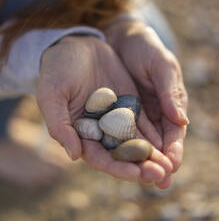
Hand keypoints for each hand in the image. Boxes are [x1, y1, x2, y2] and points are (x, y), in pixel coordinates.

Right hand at [37, 35, 172, 184]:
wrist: (74, 45)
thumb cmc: (57, 71)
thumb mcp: (52, 95)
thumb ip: (59, 125)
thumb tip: (74, 155)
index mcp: (79, 133)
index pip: (99, 157)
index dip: (117, 167)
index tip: (136, 174)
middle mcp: (99, 130)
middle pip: (121, 154)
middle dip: (141, 166)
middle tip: (161, 175)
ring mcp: (116, 118)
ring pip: (136, 141)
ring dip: (152, 154)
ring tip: (169, 166)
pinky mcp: (129, 104)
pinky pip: (143, 121)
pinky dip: (155, 133)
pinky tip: (169, 143)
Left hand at [105, 21, 188, 188]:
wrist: (122, 38)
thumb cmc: (146, 49)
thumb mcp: (161, 66)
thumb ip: (170, 91)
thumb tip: (182, 120)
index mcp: (170, 104)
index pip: (175, 133)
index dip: (175, 150)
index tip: (172, 166)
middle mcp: (154, 114)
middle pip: (158, 143)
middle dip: (158, 163)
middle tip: (158, 182)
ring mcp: (135, 115)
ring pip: (139, 142)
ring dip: (140, 160)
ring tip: (138, 177)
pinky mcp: (117, 112)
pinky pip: (119, 131)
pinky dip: (120, 145)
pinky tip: (116, 158)